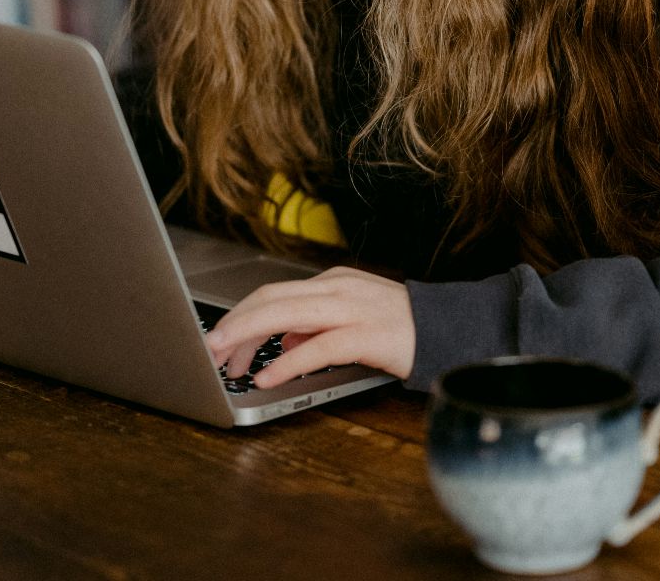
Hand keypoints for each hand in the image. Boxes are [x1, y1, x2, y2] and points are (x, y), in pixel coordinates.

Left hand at [202, 266, 414, 388]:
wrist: (450, 330)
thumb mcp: (352, 319)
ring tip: (227, 361)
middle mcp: (337, 288)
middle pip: (270, 299)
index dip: (239, 318)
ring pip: (285, 315)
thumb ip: (316, 326)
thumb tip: (283, 339)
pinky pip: (317, 347)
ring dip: (248, 337)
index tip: (219, 342)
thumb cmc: (402, 328)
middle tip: (209, 350)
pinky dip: (287, 362)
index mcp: (332, 282)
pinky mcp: (366, 335)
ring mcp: (352, 309)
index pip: (272, 294)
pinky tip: (269, 377)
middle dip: (233, 325)